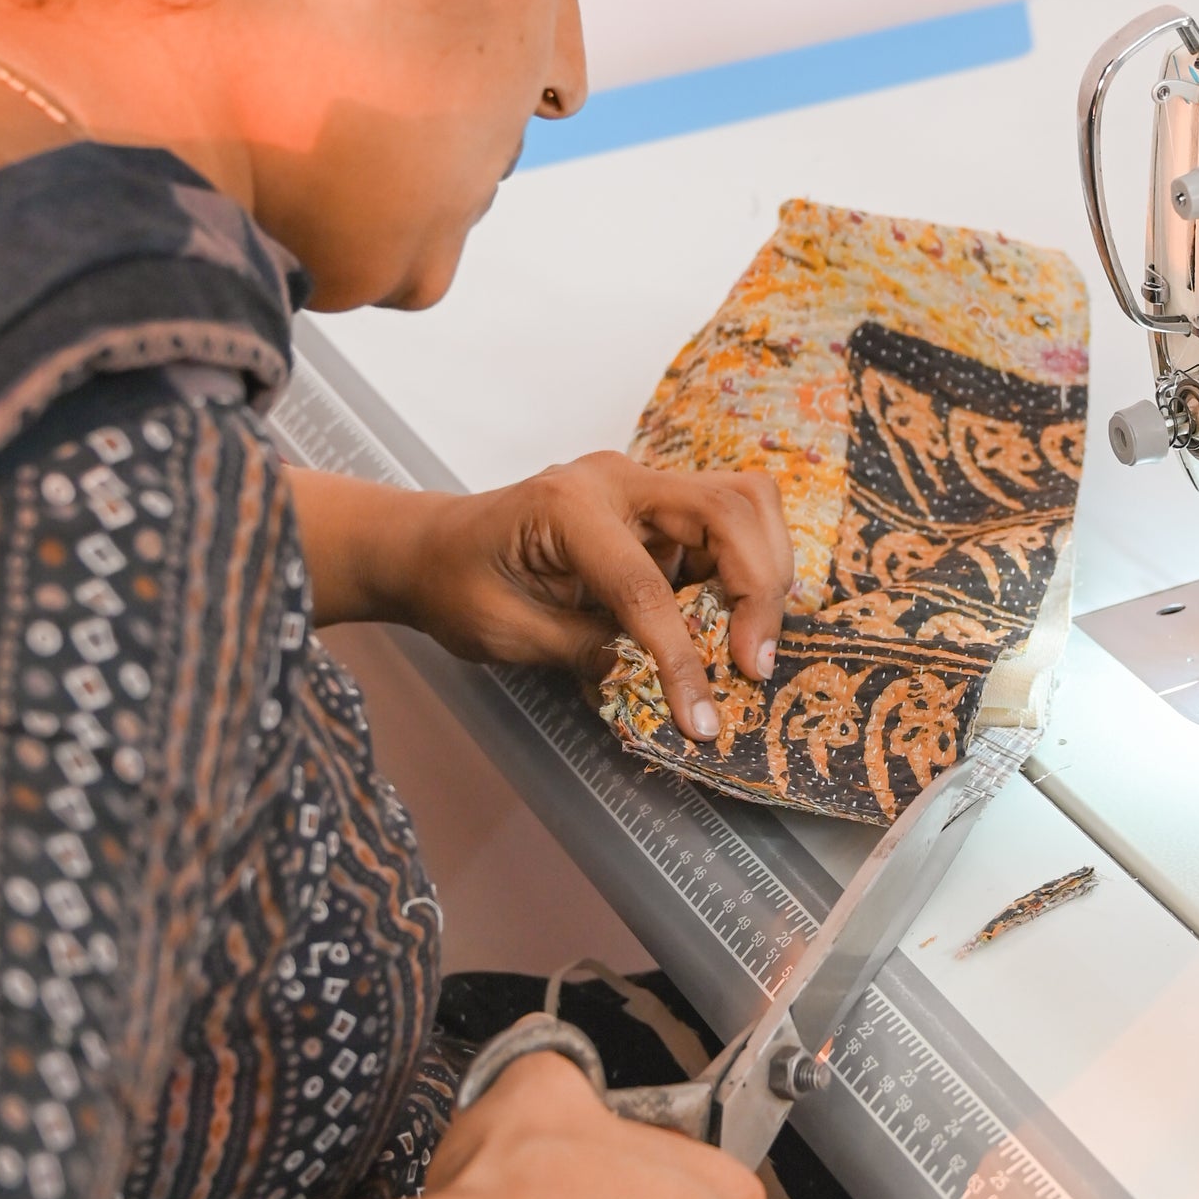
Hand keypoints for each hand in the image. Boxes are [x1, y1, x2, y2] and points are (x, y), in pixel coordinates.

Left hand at [402, 454, 792, 739]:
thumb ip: (590, 653)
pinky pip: (729, 528)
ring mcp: (644, 490)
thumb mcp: (509, 633)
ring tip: (753, 645)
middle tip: (754, 665)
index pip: (647, 583)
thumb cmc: (455, 584)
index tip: (702, 717)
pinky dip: (748, 575)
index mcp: (569, 505)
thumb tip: (664, 686)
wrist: (431, 549)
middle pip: (729, 508)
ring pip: (745, 506)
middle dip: (759, 588)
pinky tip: (735, 627)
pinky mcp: (660, 512)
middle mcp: (618, 481)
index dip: (681, 656)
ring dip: (766, 574)